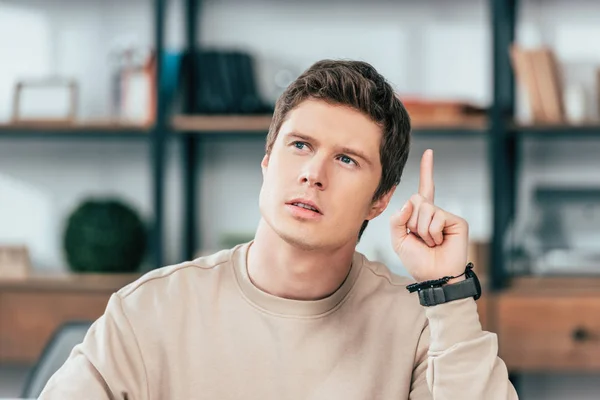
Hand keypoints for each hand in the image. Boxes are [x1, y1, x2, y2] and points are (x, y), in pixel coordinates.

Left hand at [390, 149, 468, 282]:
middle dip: (412, 221)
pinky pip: (436, 217)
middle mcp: (435, 212)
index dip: (426, 170)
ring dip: (422, 230)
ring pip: (424, 209)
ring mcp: (447, 216)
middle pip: (416, 200)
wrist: (433, 276)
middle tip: (421, 239)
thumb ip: (397, 219)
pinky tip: (439, 242)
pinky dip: (432, 233)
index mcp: (421, 214)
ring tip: (431, 243)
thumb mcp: (398, 239)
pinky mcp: (457, 221)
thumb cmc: (417, 260)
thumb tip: (410, 202)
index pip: (424, 188)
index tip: (429, 152)